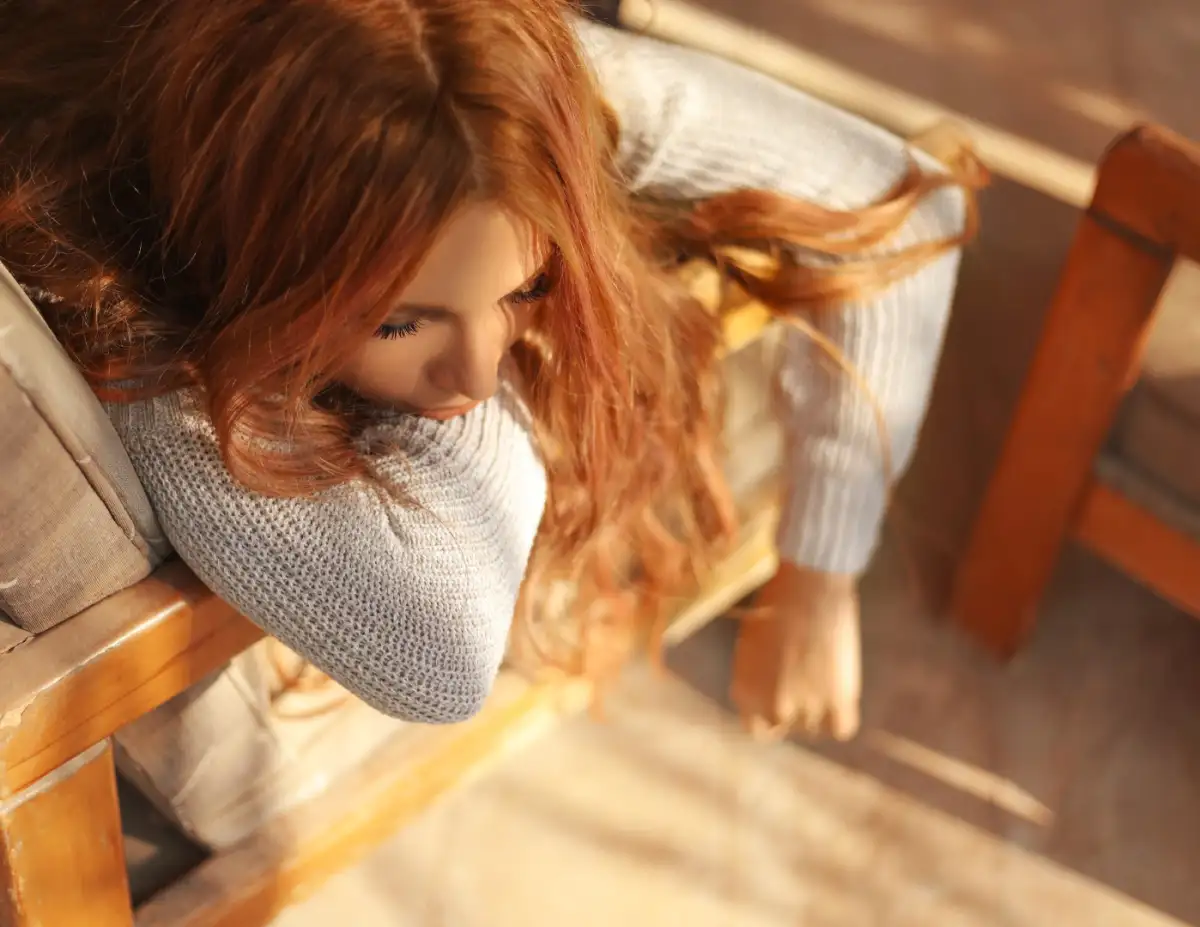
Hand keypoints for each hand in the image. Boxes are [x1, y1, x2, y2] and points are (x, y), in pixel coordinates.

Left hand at [730, 561, 861, 740]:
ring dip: (820, 710)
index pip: (757, 729)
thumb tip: (769, 696)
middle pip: (788, 728)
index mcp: (745, 693)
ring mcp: (805, 707)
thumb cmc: (776, 605)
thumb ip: (756, 680)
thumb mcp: (751, 647)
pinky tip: (840, 694)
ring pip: (814, 729)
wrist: (808, 586)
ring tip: (823, 678)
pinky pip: (841, 728)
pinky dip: (841, 717)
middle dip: (797, 711)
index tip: (783, 705)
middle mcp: (772, 707)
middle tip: (808, 684)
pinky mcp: (837, 701)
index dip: (771, 719)